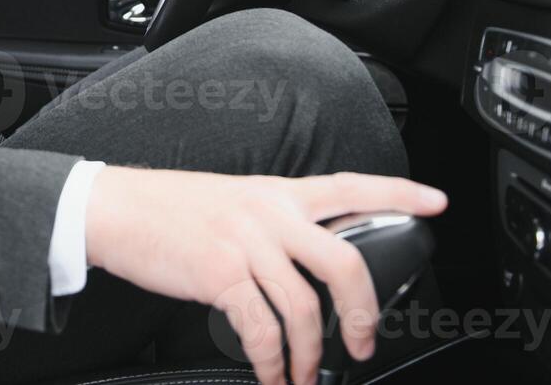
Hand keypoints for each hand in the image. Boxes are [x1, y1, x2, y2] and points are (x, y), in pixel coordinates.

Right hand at [84, 168, 446, 384]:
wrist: (115, 209)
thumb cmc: (169, 209)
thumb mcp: (233, 201)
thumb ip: (274, 223)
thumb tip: (306, 265)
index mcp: (278, 192)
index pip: (351, 185)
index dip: (399, 193)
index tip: (436, 203)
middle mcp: (270, 213)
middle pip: (344, 260)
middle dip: (364, 312)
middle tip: (365, 342)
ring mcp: (245, 243)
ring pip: (305, 306)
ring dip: (311, 353)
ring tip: (304, 375)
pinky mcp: (219, 273)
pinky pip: (261, 328)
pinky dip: (271, 362)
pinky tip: (271, 373)